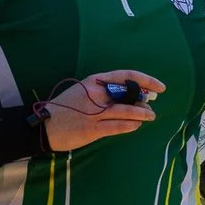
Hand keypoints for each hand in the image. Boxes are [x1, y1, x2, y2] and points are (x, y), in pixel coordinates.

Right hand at [39, 71, 162, 152]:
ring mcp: (94, 112)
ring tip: (150, 117)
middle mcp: (96, 94)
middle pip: (128, 94)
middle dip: (143, 101)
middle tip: (150, 107)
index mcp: (94, 81)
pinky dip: (130, 126)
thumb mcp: (83, 91)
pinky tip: (136, 126)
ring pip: (126, 111)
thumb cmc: (66, 107)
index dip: (146, 80)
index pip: (125, 76)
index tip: (159, 87)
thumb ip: (104, 92)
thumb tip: (130, 95)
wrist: (45, 125)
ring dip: (142, 114)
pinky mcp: (92, 129)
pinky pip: (118, 126)